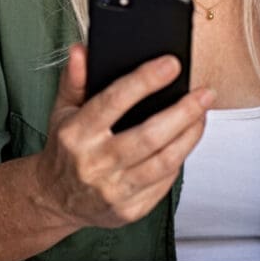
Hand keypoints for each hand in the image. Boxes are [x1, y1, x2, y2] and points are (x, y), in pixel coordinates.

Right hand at [34, 44, 213, 230]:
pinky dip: (179, 160)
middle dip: (183, 112)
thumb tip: (82, 51)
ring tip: (202, 115)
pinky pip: (164, 182)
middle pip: (149, 135)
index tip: (171, 65)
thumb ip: (75, 80)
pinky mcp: (129, 209)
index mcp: (76, 134)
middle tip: (204, 94)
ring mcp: (113, 190)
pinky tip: (185, 143)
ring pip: (164, 161)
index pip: (114, 101)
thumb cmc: (65, 150)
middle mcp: (94, 163)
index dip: (145, 81)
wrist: (56, 199)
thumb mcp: (62, 110)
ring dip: (190, 136)